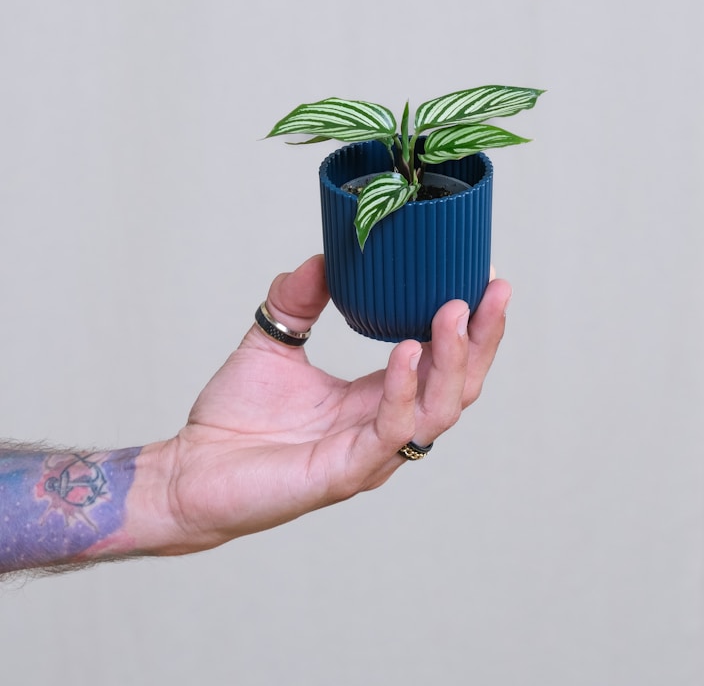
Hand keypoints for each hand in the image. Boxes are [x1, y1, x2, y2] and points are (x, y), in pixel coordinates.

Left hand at [159, 255, 510, 553]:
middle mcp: (383, 427)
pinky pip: (389, 430)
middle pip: (457, 387)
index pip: (442, 365)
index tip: (486, 278)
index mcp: (375, 400)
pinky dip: (402, 389)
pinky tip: (405, 349)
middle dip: (482, 339)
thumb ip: (298, 300)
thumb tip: (323, 256)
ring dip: (453, 359)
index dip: (471, 329)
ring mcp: (369, 454)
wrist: (189, 469)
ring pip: (438, 410)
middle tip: (494, 289)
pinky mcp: (344, 473)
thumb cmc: (234, 418)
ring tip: (455, 310)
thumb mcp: (273, 341)